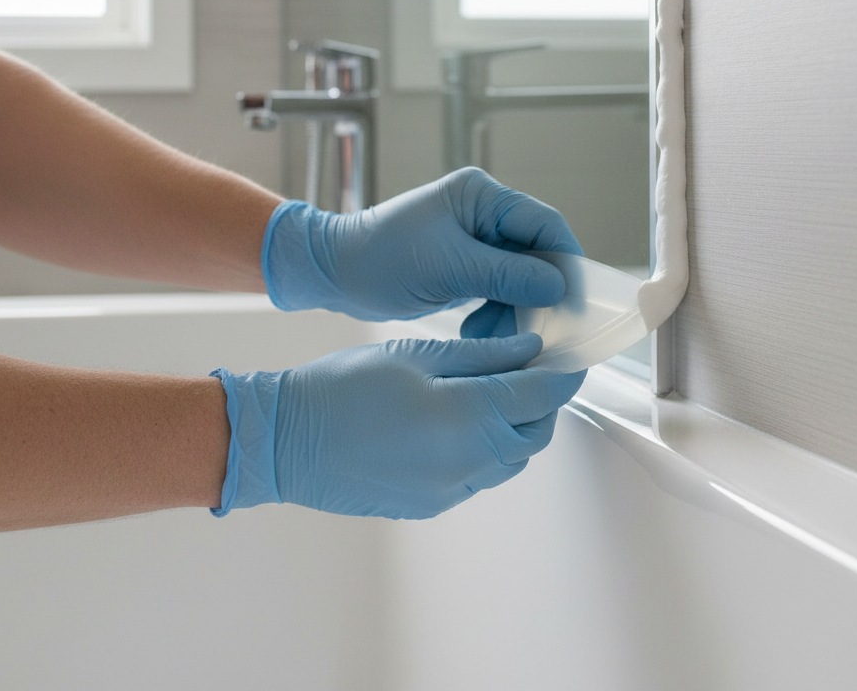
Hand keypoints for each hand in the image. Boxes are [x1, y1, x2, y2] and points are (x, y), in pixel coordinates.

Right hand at [211, 332, 584, 518]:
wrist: (287, 441)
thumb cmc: (344, 387)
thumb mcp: (415, 355)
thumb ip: (480, 356)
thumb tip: (528, 352)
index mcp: (469, 418)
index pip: (541, 396)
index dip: (561, 374)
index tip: (568, 358)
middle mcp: (469, 463)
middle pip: (534, 434)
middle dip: (540, 402)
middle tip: (526, 370)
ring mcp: (451, 490)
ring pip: (509, 460)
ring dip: (513, 428)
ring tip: (490, 394)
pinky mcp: (431, 504)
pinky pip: (478, 477)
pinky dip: (484, 449)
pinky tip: (455, 423)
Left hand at [261, 167, 582, 321]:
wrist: (334, 273)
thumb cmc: (380, 260)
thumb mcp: (448, 268)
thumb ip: (506, 275)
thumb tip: (558, 286)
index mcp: (480, 196)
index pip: (544, 223)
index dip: (565, 261)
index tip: (575, 300)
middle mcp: (482, 213)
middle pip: (536, 253)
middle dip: (537, 294)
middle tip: (538, 329)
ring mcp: (474, 240)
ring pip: (519, 277)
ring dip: (514, 310)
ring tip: (492, 335)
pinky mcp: (465, 265)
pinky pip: (498, 290)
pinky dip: (495, 313)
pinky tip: (477, 331)